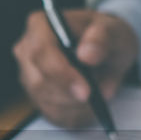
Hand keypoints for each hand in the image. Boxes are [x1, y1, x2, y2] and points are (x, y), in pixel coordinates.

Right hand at [13, 9, 138, 127]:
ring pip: (46, 101)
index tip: (86, 90)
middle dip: (71, 95)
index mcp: (41, 25)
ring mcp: (28, 75)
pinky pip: (53, 114)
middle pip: (39, 82)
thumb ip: (102, 39)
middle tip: (99, 97)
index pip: (41, 52)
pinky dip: (76, 114)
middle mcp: (27, 50)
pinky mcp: (36, 96)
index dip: (62, 74)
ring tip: (99, 93)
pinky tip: (91, 104)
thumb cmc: (105, 36)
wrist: (105, 48)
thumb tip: (87, 55)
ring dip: (77, 105)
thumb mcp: (113, 31)